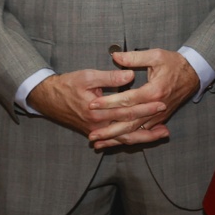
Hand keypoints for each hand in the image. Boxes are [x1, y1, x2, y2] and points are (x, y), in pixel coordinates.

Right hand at [26, 68, 163, 138]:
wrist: (48, 98)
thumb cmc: (67, 85)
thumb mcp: (88, 76)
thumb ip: (110, 77)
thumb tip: (130, 75)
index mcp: (97, 111)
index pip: (127, 110)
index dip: (145, 106)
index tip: (161, 102)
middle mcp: (98, 125)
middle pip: (128, 130)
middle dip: (149, 127)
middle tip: (167, 126)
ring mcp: (96, 130)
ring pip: (123, 138)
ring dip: (143, 137)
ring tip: (162, 134)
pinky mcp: (95, 131)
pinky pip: (116, 138)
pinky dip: (130, 138)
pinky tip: (144, 136)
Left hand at [86, 48, 198, 147]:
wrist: (194, 74)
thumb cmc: (175, 63)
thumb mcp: (156, 55)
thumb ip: (134, 57)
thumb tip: (115, 56)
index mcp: (154, 91)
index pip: (128, 100)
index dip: (109, 103)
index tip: (92, 104)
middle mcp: (156, 107)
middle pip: (129, 122)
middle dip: (109, 129)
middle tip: (91, 134)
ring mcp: (159, 115)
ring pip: (135, 131)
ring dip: (116, 138)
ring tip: (98, 142)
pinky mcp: (160, 119)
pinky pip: (142, 132)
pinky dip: (128, 138)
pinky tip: (114, 142)